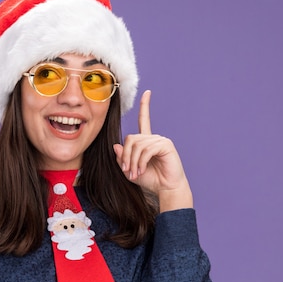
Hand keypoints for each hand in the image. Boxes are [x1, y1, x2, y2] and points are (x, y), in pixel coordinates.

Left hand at [113, 90, 193, 211]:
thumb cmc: (150, 180)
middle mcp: (154, 138)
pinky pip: (146, 150)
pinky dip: (140, 162)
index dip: (145, 106)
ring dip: (133, 162)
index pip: (144, 120)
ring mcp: (161, 140)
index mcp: (146, 141)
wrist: (165, 189)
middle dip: (126, 156)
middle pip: (131, 138)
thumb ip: (122, 158)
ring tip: (135, 173)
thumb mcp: (130, 170)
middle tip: (128, 171)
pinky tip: (141, 170)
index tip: (147, 92)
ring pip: (137, 145)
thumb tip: (116, 145)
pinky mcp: (165, 145)